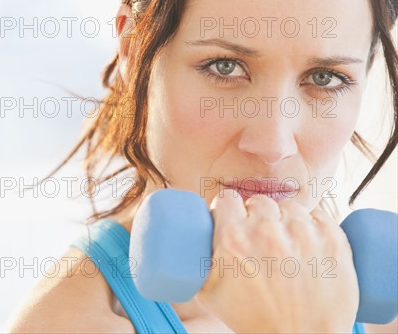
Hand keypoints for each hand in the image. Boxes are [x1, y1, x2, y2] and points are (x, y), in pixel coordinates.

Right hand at [195, 189, 358, 333]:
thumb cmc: (253, 320)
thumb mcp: (207, 292)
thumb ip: (195, 260)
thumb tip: (186, 240)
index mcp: (233, 239)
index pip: (227, 199)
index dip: (229, 208)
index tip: (234, 217)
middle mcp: (267, 231)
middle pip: (259, 201)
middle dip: (257, 216)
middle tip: (260, 238)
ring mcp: (303, 233)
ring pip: (290, 207)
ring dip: (286, 220)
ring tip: (286, 243)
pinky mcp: (332, 239)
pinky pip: (319, 214)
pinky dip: (314, 224)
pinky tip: (309, 242)